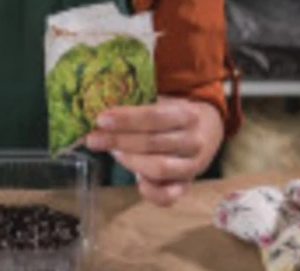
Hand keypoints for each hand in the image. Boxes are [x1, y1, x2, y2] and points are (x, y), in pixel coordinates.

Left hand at [85, 96, 223, 206]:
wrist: (206, 131)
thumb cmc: (173, 116)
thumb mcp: (163, 103)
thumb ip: (138, 109)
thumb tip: (100, 113)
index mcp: (188, 114)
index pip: (155, 117)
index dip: (126, 119)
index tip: (101, 119)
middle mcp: (193, 141)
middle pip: (153, 143)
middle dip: (118, 141)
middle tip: (93, 139)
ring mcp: (192, 167)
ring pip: (159, 169)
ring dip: (130, 161)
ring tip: (112, 152)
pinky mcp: (186, 187)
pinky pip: (167, 196)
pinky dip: (149, 192)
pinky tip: (136, 179)